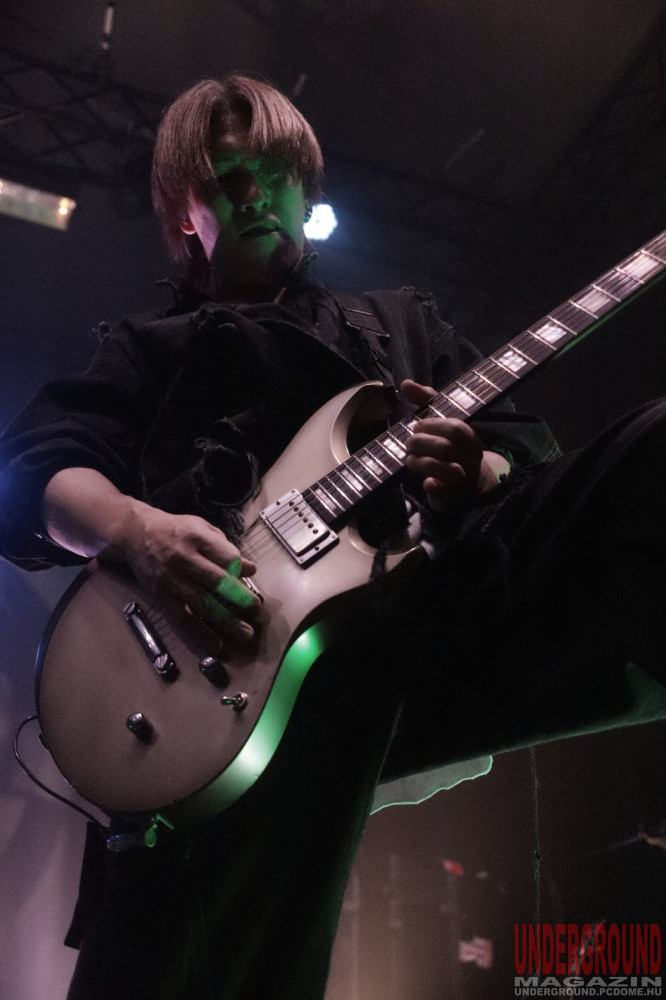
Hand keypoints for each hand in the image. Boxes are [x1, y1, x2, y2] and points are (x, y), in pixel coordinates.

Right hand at [43, 468, 260, 640]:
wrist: (135, 533)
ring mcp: (170, 579)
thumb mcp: (202, 529)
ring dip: (225, 621)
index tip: (249, 579)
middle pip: (216, 581)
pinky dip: (199, 634)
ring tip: (244, 633)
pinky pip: (181, 619)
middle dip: (239, 598)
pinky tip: (215, 644)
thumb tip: (251, 569)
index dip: (240, 569)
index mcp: (197, 538)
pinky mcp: (160, 596)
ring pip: (201, 603)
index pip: (226, 556)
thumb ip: (226, 548)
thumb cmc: (176, 530)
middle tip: (256, 610)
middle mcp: (183, 558)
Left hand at [401, 379, 505, 514]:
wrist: (466, 486)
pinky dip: (433, 485)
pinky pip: (444, 491)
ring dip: (421, 462)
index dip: (433, 425)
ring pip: (446, 469)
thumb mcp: (441, 423)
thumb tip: (405, 383)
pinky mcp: (453, 497)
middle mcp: (470, 458)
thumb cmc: (450, 448)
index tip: (416, 425)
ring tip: (409, 459)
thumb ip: (426, 402)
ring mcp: (464, 478)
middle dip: (422, 442)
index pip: (456, 428)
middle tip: (408, 442)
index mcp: (470, 438)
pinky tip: (426, 482)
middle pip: (448, 447)